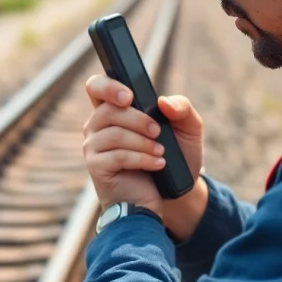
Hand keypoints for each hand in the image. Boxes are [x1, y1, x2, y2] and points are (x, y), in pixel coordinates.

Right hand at [82, 74, 204, 221]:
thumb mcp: (188, 129)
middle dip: (138, 119)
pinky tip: (157, 164)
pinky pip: (117, 156)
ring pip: (114, 134)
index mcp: (114, 110)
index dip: (108, 87)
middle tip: (158, 132)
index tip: (130, 97)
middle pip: (108, 110)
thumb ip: (183, 109)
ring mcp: (94, 147)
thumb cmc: (175, 157)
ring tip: (160, 151)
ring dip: (142, 142)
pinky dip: (142, 159)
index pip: (96, 87)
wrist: (173, 195)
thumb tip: (164, 103)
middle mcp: (97, 126)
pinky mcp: (97, 167)